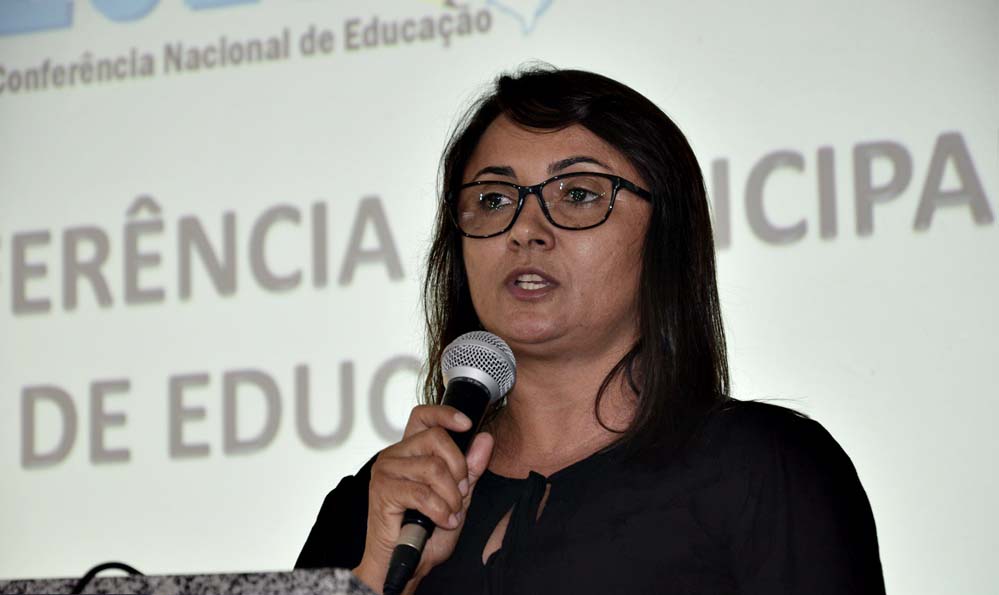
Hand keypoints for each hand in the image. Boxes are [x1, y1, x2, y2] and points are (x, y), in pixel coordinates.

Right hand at [353, 405, 494, 593]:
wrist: (406, 563)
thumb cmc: (427, 531)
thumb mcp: (458, 497)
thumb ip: (471, 469)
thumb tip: (485, 439)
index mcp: (411, 451)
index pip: (424, 416)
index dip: (446, 414)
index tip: (467, 424)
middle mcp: (395, 455)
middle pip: (435, 438)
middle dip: (458, 468)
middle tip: (460, 493)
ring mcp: (386, 470)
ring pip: (433, 467)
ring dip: (450, 496)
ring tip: (450, 513)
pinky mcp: (383, 490)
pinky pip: (422, 492)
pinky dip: (440, 510)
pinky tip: (442, 521)